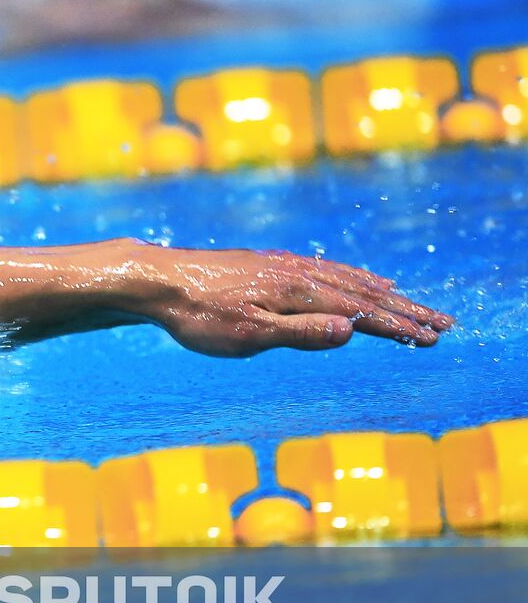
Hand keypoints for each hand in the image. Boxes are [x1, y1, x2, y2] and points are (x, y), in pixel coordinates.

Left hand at [128, 245, 452, 356]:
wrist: (157, 280)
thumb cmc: (198, 316)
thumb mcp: (248, 335)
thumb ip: (301, 333)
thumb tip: (352, 330)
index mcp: (298, 292)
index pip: (362, 313)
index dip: (399, 327)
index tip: (433, 338)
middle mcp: (297, 273)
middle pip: (362, 292)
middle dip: (404, 310)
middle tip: (444, 324)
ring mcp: (281, 265)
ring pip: (342, 278)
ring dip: (378, 291)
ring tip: (406, 299)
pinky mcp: (264, 264)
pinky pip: (319, 268)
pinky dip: (345, 275)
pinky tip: (343, 279)